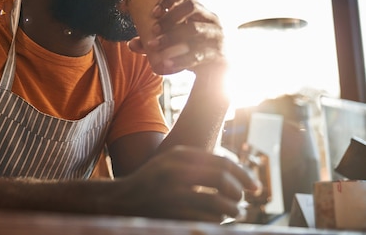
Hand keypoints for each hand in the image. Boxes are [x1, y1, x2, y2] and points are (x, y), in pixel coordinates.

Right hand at [115, 146, 260, 221]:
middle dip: (240, 192)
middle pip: (224, 180)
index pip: (222, 162)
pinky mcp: (173, 213)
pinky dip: (219, 220)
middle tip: (244, 200)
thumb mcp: (170, 162)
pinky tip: (219, 219)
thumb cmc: (152, 181)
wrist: (120, 200)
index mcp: (179, 155)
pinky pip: (208, 218)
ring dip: (234, 210)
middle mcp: (177, 171)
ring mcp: (174, 193)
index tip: (254, 186)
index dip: (244, 175)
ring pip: (220, 203)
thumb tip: (236, 171)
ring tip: (236, 212)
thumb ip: (198, 162)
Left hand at [128, 0, 223, 74]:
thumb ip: (154, 41)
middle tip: (153, 29)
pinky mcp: (218, 54)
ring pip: (194, 30)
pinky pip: (198, 54)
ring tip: (153, 45)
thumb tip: (131, 44)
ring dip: (171, 37)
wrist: (218, 72)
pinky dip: (180, 60)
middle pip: (191, 8)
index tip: (153, 12)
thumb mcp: (176, 42)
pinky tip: (166, 64)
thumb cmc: (193, 50)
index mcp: (199, 11)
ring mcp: (216, 35)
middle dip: (169, 17)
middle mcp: (211, 19)